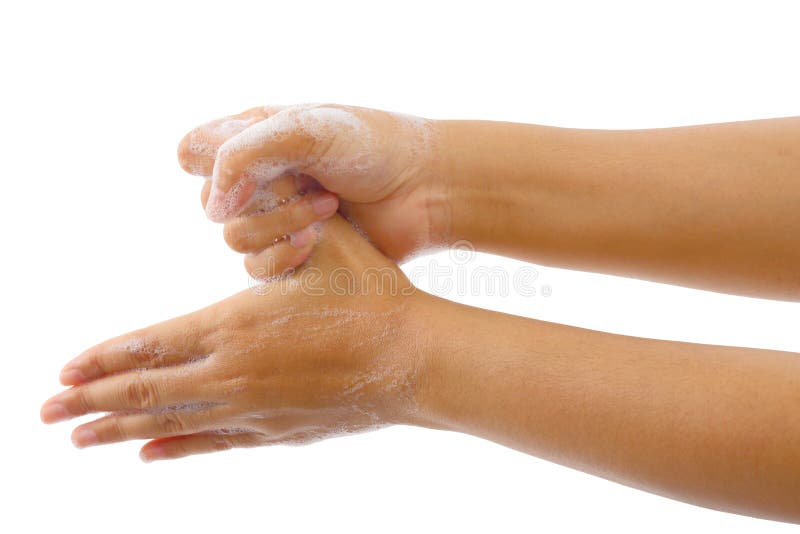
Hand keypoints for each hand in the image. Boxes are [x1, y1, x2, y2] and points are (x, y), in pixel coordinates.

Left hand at [40, 215, 430, 460]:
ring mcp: (254, 409)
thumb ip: (279, 217)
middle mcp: (234, 374)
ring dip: (119, 429)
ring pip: (172, 422)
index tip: (63, 369)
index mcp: (236, 324)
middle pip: (146, 390)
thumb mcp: (326, 241)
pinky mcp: (278, 431)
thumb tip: (249, 182)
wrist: (417, 358)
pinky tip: (148, 454)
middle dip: (90, 402)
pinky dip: (176, 447)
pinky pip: (213, 443)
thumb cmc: (374, 295)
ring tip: (79, 439)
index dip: (103, 356)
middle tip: (44, 414)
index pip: (151, 343)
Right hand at [177, 103, 446, 273]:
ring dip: (279, 226)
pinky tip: (319, 241)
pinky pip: (258, 269)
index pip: (194, 152)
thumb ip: (243, 155)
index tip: (249, 169)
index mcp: (255, 136)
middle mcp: (260, 178)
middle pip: (213, 204)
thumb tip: (213, 209)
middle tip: (308, 186)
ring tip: (328, 209)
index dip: (209, 165)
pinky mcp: (295, 254)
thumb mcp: (303, 131)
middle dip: (261, 198)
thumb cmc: (370, 147)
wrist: (425, 187)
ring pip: (235, 239)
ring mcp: (277, 218)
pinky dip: (283, 257)